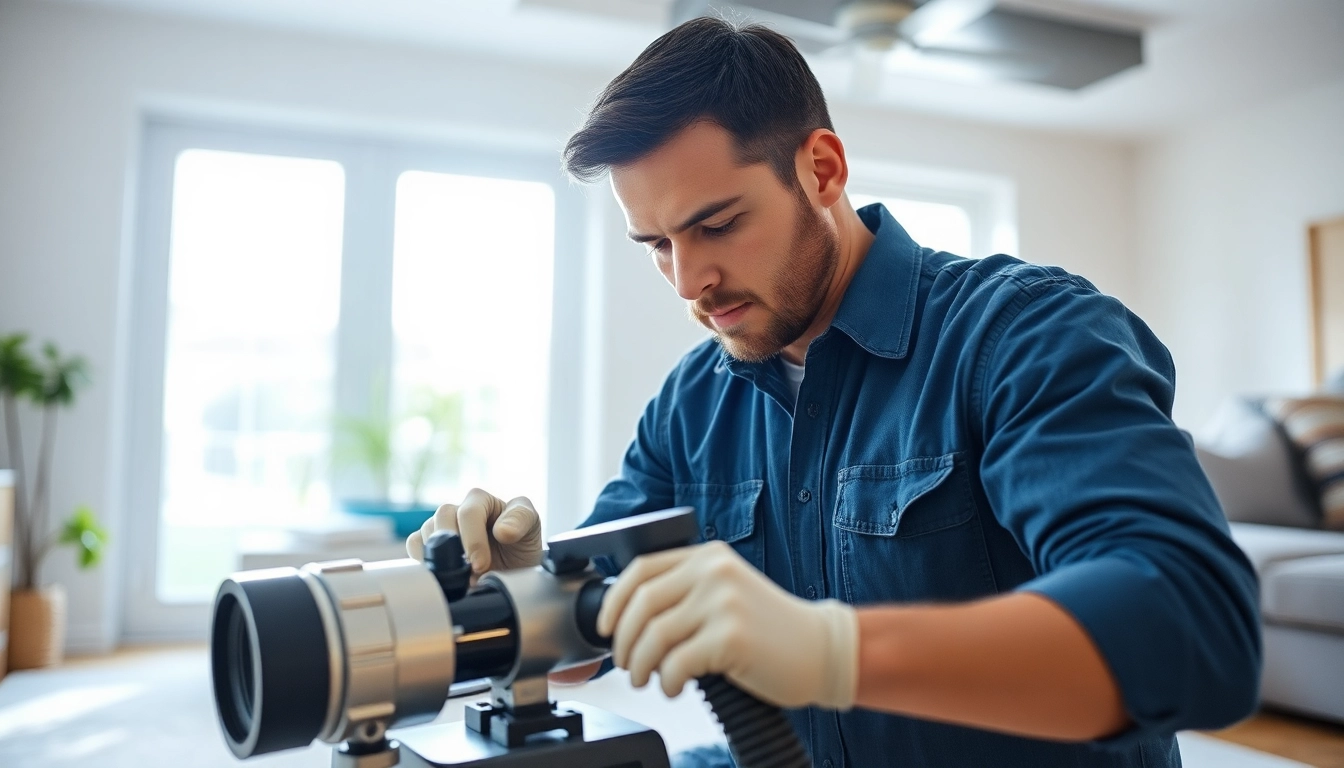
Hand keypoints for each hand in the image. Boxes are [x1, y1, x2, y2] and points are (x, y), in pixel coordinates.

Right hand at [405, 488, 543, 576]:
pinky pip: (415, 546)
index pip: (469, 512)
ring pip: (426, 533)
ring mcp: (440, 526)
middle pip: (442, 518)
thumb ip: (521, 520)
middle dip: (454, 548)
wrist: (512, 570)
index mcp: (481, 500)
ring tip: (458, 578)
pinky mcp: (427, 543)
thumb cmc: (520, 543)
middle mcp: (457, 510)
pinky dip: (423, 561)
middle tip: (468, 573)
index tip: (481, 564)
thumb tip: (502, 530)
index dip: (473, 539)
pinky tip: (442, 576)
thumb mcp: (531, 527)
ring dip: (439, 558)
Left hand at [596, 540, 858, 709]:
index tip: (606, 627)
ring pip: (654, 636)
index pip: (641, 568)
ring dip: (640, 665)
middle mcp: (713, 572)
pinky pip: (676, 663)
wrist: (822, 650)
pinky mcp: (731, 635)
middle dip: (623, 640)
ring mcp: (723, 602)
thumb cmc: (771, 631)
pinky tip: (675, 688)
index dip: (614, 601)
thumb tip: (629, 619)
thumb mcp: (727, 593)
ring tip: (646, 680)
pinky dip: (667, 682)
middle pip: (642, 603)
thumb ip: (687, 592)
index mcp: (708, 556)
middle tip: (626, 664)